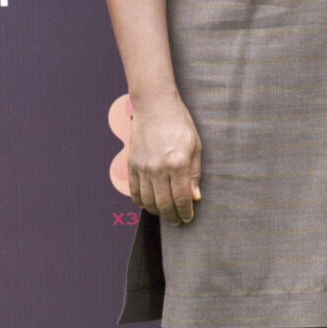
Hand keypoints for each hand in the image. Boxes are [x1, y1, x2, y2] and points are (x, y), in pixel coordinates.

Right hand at [127, 91, 202, 224]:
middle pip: (164, 204)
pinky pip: (134, 191)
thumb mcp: (195, 146)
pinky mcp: (131, 164)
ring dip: (157, 211)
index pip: (182, 198)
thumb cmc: (179, 124)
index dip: (185, 212)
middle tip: (177, 221)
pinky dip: (141, 202)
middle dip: (172, 216)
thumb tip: (195, 196)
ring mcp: (143, 167)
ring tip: (165, 213)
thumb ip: (194, 173)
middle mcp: (159, 168)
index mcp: (178, 164)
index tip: (188, 218)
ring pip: (148, 201)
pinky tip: (149, 204)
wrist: (155, 106)